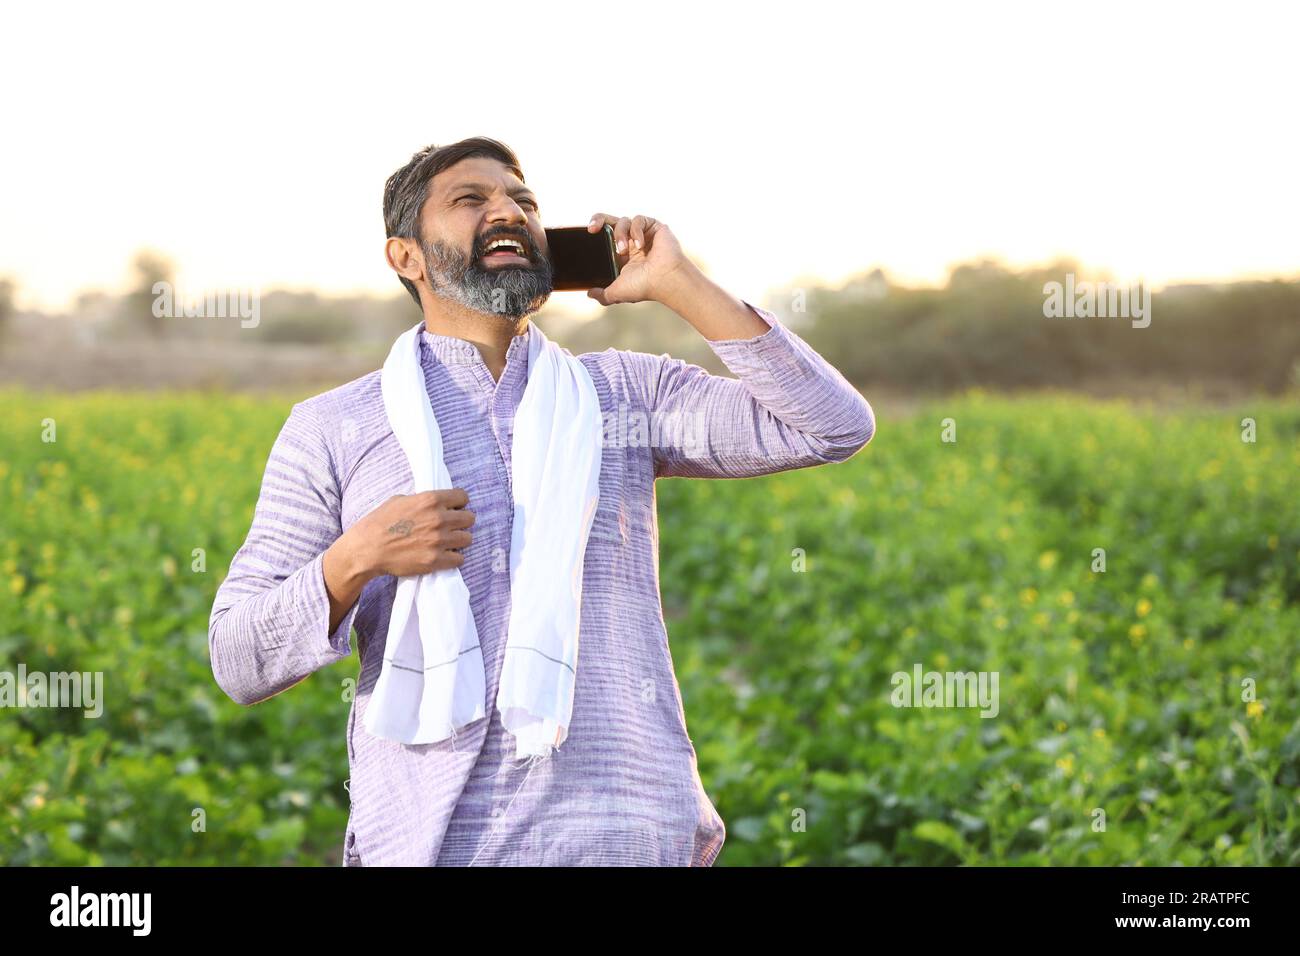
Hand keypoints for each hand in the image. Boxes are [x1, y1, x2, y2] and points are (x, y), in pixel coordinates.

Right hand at [345, 489, 475, 579]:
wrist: (367, 548)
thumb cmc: (379, 522)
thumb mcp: (400, 500)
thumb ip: (422, 501)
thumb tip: (436, 503)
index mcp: (430, 500)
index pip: (463, 497)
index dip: (459, 503)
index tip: (454, 508)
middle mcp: (439, 519)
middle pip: (469, 518)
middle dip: (462, 522)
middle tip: (452, 527)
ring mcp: (439, 540)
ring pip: (467, 539)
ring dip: (459, 540)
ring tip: (448, 542)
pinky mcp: (435, 560)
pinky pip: (460, 559)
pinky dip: (454, 558)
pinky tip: (444, 556)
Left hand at [585, 212, 690, 305]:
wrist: (664, 280)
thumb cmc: (645, 287)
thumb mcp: (617, 292)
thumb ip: (603, 294)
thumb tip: (589, 294)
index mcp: (624, 255)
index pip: (606, 236)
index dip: (596, 230)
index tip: (589, 232)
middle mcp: (632, 242)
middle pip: (611, 221)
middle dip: (599, 220)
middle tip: (592, 229)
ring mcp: (644, 234)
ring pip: (623, 221)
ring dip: (620, 234)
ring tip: (623, 251)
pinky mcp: (654, 227)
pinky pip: (638, 219)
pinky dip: (636, 231)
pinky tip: (640, 245)